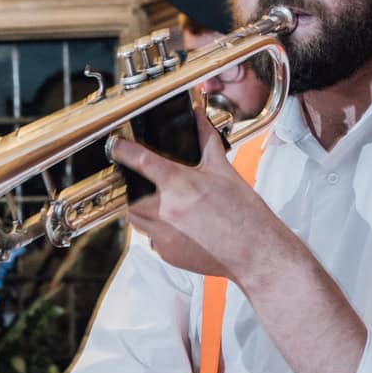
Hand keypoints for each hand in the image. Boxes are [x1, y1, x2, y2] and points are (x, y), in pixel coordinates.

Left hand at [108, 100, 279, 280]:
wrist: (256, 252)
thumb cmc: (245, 215)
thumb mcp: (225, 172)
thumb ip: (207, 143)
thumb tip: (200, 119)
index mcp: (180, 185)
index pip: (142, 161)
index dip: (123, 151)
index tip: (115, 147)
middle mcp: (166, 210)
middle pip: (132, 196)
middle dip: (137, 192)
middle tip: (155, 190)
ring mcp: (163, 234)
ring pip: (136, 219)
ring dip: (144, 211)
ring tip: (169, 209)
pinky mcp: (166, 253)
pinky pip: (150, 239)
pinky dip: (159, 232)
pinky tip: (181, 229)